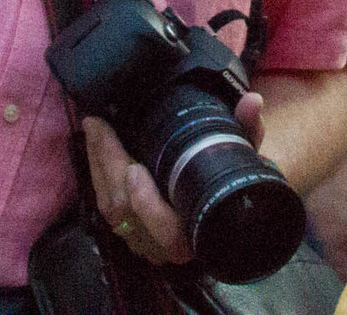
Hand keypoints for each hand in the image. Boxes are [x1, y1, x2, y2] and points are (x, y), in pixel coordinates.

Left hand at [83, 92, 263, 264]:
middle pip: (127, 213)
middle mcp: (168, 244)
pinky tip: (95, 144)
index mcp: (198, 233)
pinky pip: (105, 204)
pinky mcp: (129, 228)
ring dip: (98, 165)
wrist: (225, 202)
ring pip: (111, 208)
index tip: (136, 171)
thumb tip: (251, 102)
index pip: (168, 231)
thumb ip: (249, 129)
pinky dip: (96, 172)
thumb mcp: (246, 154)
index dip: (148, 206)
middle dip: (109, 168)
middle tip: (102, 128)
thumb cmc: (233, 179)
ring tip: (95, 127)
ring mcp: (144, 239)